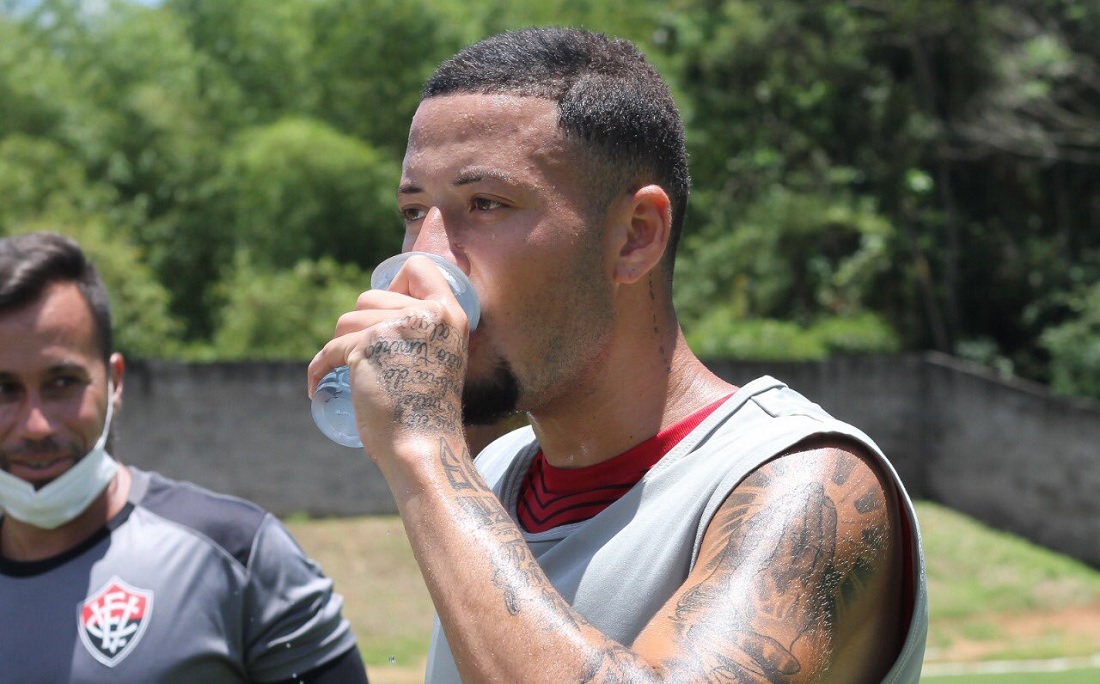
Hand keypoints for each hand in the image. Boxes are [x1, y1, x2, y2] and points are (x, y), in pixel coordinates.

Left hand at [307, 255, 470, 461]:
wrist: (423, 446)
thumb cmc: (430, 413)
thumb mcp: (442, 358)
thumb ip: (426, 333)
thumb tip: (385, 310)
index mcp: (450, 314)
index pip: (418, 267)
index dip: (396, 284)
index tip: (388, 313)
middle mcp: (426, 314)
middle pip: (371, 297)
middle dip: (361, 325)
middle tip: (368, 358)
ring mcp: (395, 328)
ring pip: (346, 320)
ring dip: (341, 345)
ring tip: (353, 372)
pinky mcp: (365, 346)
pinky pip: (329, 350)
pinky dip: (319, 369)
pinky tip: (317, 384)